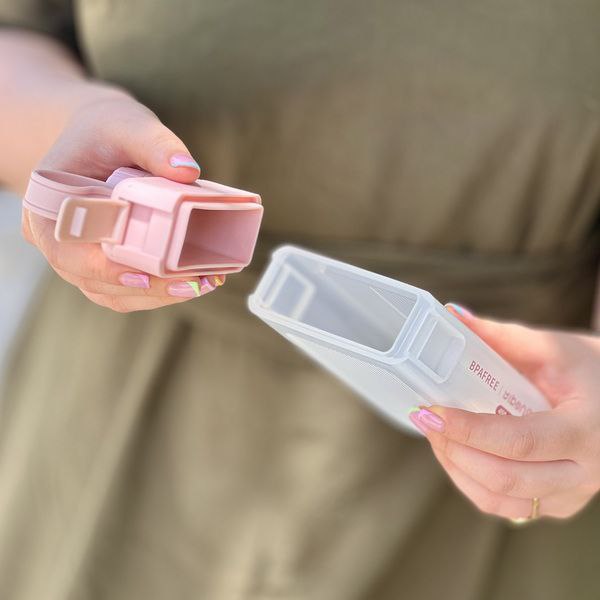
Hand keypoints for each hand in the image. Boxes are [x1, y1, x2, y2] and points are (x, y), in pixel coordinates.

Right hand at [21, 93, 224, 311]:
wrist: (100, 141)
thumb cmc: (105, 132)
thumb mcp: (126, 124)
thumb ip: (154, 143)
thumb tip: (187, 171)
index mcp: (47, 208)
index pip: (65, 250)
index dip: (101, 268)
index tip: (142, 274)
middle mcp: (59, 242)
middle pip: (94, 281)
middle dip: (146, 288)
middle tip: (192, 282)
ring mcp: (83, 259)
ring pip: (115, 294)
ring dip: (159, 295)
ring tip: (202, 283)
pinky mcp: (108, 265)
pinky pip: (129, 289)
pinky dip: (161, 290)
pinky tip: (197, 280)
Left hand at [409, 304, 599, 520]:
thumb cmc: (593, 371)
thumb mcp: (555, 348)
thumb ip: (505, 337)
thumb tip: (453, 317)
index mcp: (585, 431)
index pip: (521, 441)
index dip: (470, 431)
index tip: (432, 413)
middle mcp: (584, 472)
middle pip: (507, 477)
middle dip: (455, 450)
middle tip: (425, 421)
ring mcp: (572, 494)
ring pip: (502, 500)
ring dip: (458, 468)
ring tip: (436, 436)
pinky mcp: (559, 503)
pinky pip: (508, 508)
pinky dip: (472, 484)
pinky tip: (456, 455)